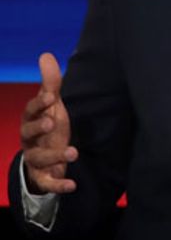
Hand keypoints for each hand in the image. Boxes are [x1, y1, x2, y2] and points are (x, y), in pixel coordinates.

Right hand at [19, 53, 76, 194]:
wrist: (45, 159)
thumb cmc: (48, 126)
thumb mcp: (52, 106)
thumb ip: (50, 84)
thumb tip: (46, 54)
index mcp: (31, 120)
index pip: (30, 110)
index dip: (38, 104)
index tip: (50, 96)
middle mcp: (29, 139)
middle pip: (28, 133)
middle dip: (39, 128)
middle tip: (53, 122)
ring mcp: (35, 158)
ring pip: (39, 157)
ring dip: (55, 155)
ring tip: (74, 151)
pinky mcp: (43, 176)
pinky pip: (48, 182)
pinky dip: (59, 184)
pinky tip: (73, 185)